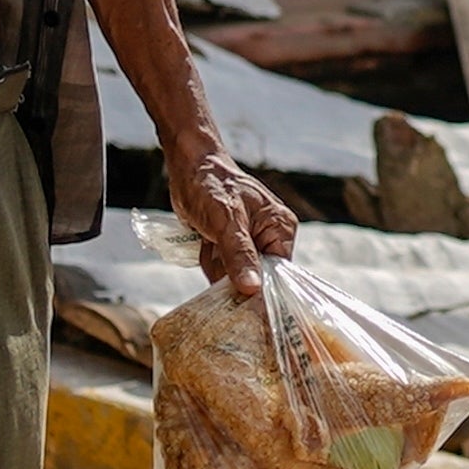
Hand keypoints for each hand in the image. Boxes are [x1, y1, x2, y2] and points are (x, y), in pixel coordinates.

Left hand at [164, 141, 294, 289]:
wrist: (188, 167)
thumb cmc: (211, 185)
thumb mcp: (227, 221)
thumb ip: (239, 255)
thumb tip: (252, 288)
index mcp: (280, 228)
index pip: (279, 273)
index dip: (262, 288)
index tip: (244, 302)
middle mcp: (269, 238)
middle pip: (257, 278)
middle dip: (234, 277)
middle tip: (218, 264)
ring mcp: (249, 244)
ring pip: (237, 277)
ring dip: (218, 270)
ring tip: (209, 244)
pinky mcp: (230, 247)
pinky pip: (223, 270)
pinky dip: (211, 265)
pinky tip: (205, 246)